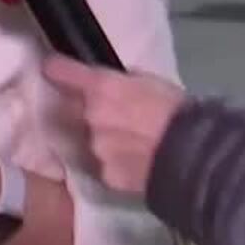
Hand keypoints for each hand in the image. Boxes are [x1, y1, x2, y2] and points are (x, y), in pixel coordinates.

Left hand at [44, 56, 184, 196]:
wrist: (194, 156)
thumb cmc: (178, 111)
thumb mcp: (153, 82)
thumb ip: (125, 82)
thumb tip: (117, 85)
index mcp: (102, 88)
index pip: (65, 73)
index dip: (57, 70)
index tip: (50, 68)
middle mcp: (91, 117)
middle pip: (77, 111)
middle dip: (89, 113)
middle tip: (117, 117)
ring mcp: (96, 148)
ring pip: (92, 141)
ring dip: (105, 141)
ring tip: (135, 144)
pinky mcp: (106, 176)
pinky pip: (106, 166)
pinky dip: (117, 165)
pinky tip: (137, 164)